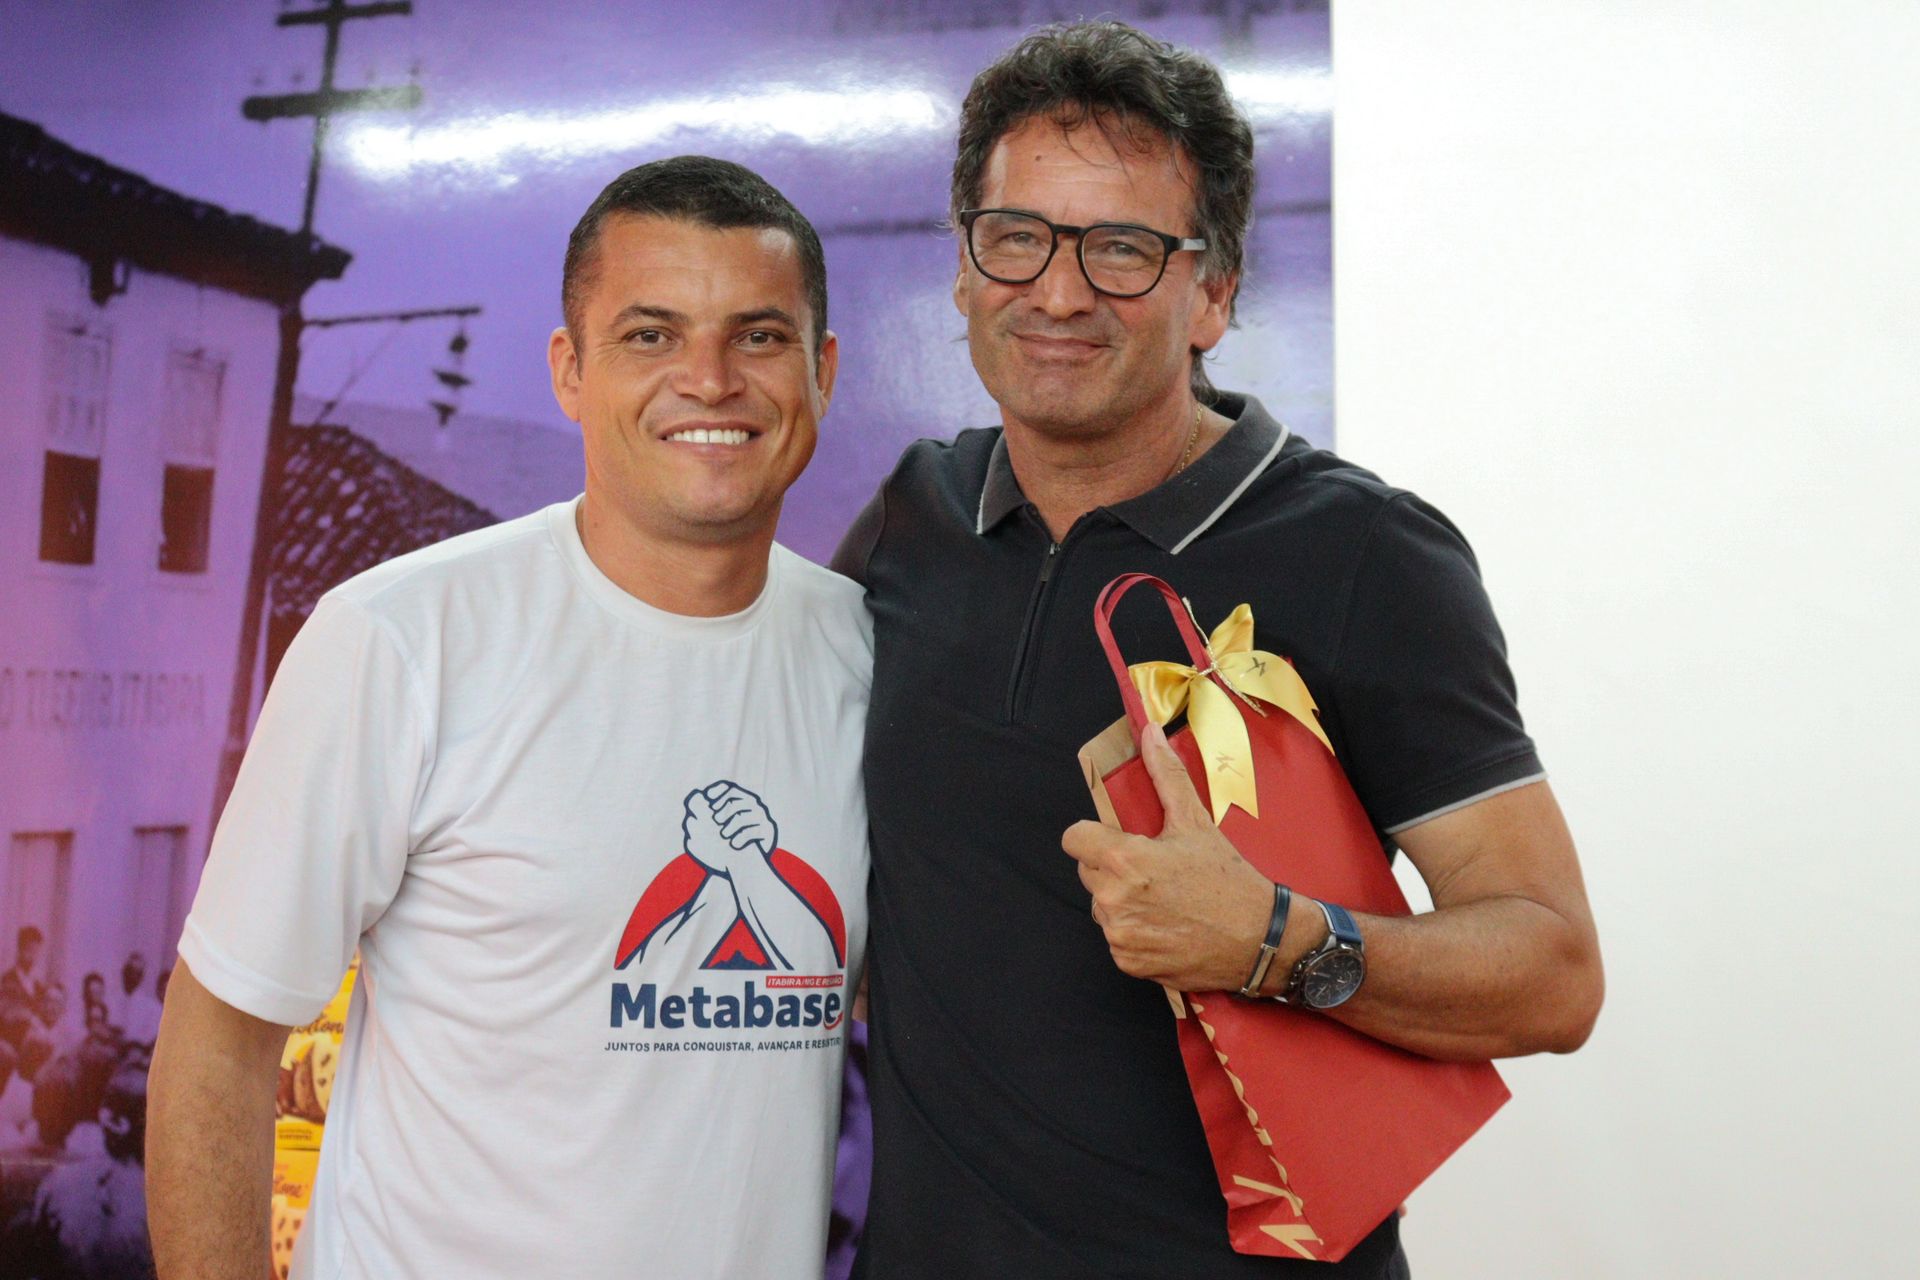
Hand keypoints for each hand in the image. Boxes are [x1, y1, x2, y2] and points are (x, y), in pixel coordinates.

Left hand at [683, 781, 777, 875]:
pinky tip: (734, 845)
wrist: (747, 862)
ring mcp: (760, 817)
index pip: (728, 789)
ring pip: (743, 817)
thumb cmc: (728, 840)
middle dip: (723, 811)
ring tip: (723, 836)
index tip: (708, 801)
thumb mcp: (715, 824)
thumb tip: (695, 797)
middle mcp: (751, 805)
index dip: (718, 792)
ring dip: (731, 826)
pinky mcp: (768, 831)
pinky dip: (742, 839)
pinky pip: (754, 832)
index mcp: (739, 800)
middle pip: (734, 801)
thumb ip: (703, 812)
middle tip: (715, 821)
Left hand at [1062, 722, 1273, 991]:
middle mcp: (1114, 900)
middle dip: (1112, 868)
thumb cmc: (1228, 879)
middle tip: (1153, 870)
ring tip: (1163, 899)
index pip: (1073, 839)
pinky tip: (1166, 926)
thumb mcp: (1196, 821)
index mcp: (1124, 859)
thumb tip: (1150, 732)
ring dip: (1122, 901)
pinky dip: (1135, 932)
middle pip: (1088, 872)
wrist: (1260, 939)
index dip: (1093, 837)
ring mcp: (1120, 934)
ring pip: (1101, 906)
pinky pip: (1116, 938)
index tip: (1116, 841)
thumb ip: (1166, 774)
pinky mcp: (1129, 962)